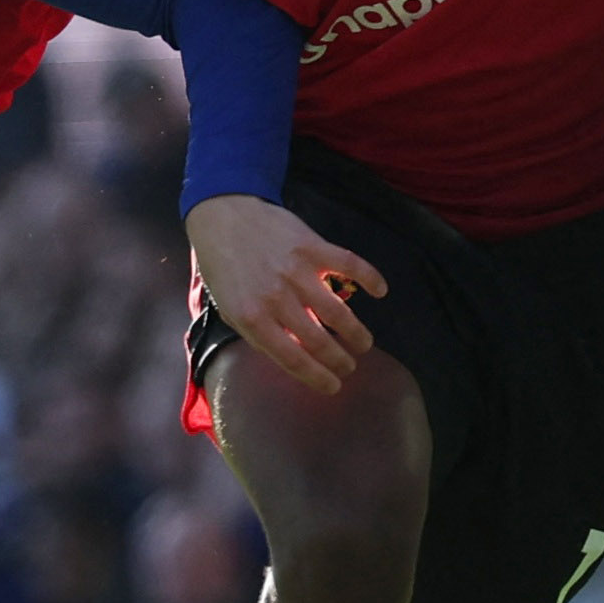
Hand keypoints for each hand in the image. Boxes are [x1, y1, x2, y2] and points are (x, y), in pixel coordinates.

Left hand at [185, 193, 383, 396]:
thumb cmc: (225, 268)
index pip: (293, 358)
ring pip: (338, 312)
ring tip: (363, 344)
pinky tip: (380, 291)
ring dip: (356, 333)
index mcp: (253, 318)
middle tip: (350, 366)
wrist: (224, 216)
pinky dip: (370, 278)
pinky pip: (349, 265)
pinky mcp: (313, 246)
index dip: (318, 377)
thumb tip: (295, 353)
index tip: (334, 386)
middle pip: (319, 341)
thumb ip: (260, 333)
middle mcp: (277, 298)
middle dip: (340, 360)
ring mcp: (297, 271)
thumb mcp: (231, 309)